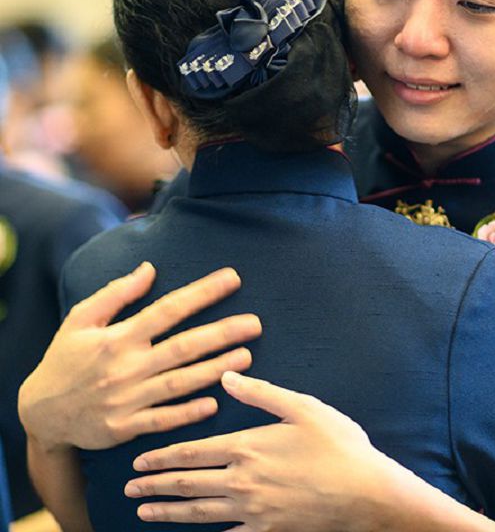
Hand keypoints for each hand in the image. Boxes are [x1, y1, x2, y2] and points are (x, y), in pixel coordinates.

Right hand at [19, 263, 260, 450]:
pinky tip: (215, 401)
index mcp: (119, 337)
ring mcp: (128, 399)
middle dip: (221, 333)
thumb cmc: (65, 359)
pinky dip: (188, 412)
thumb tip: (150, 267)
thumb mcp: (80, 319)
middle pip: (183, 347)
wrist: (39, 414)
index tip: (232, 279)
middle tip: (255, 323)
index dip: (202, 293)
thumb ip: (116, 293)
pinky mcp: (126, 427)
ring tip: (246, 356)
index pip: (169, 310)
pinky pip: (163, 419)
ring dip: (214, 369)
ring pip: (180, 383)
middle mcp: (127, 367)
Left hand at [124, 372, 397, 530]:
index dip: (163, 457)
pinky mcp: (267, 531)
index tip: (138, 462)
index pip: (193, 452)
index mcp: (247, 448)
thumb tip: (226, 375)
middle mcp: (241, 482)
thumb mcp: (302, 407)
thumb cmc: (336, 443)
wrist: (364, 492)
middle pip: (188, 485)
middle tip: (129, 490)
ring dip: (169, 513)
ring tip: (145, 514)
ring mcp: (252, 512)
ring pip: (200, 513)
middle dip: (156, 487)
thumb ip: (261, 393)